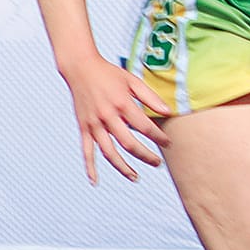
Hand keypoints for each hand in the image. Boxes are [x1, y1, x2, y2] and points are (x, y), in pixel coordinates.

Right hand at [65, 56, 169, 184]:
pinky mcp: (83, 127)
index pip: (145, 127)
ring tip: (135, 177)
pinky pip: (86, 151)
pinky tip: (95, 181)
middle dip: (146, 156)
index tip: (168, 143)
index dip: (159, 138)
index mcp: (122, 104)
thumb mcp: (133, 80)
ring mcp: (94, 124)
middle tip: (158, 163)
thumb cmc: (110, 74)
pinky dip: (90, 167)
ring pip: (109, 152)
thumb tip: (168, 112)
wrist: (81, 68)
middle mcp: (107, 117)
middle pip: (129, 144)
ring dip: (122, 167)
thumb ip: (150, 97)